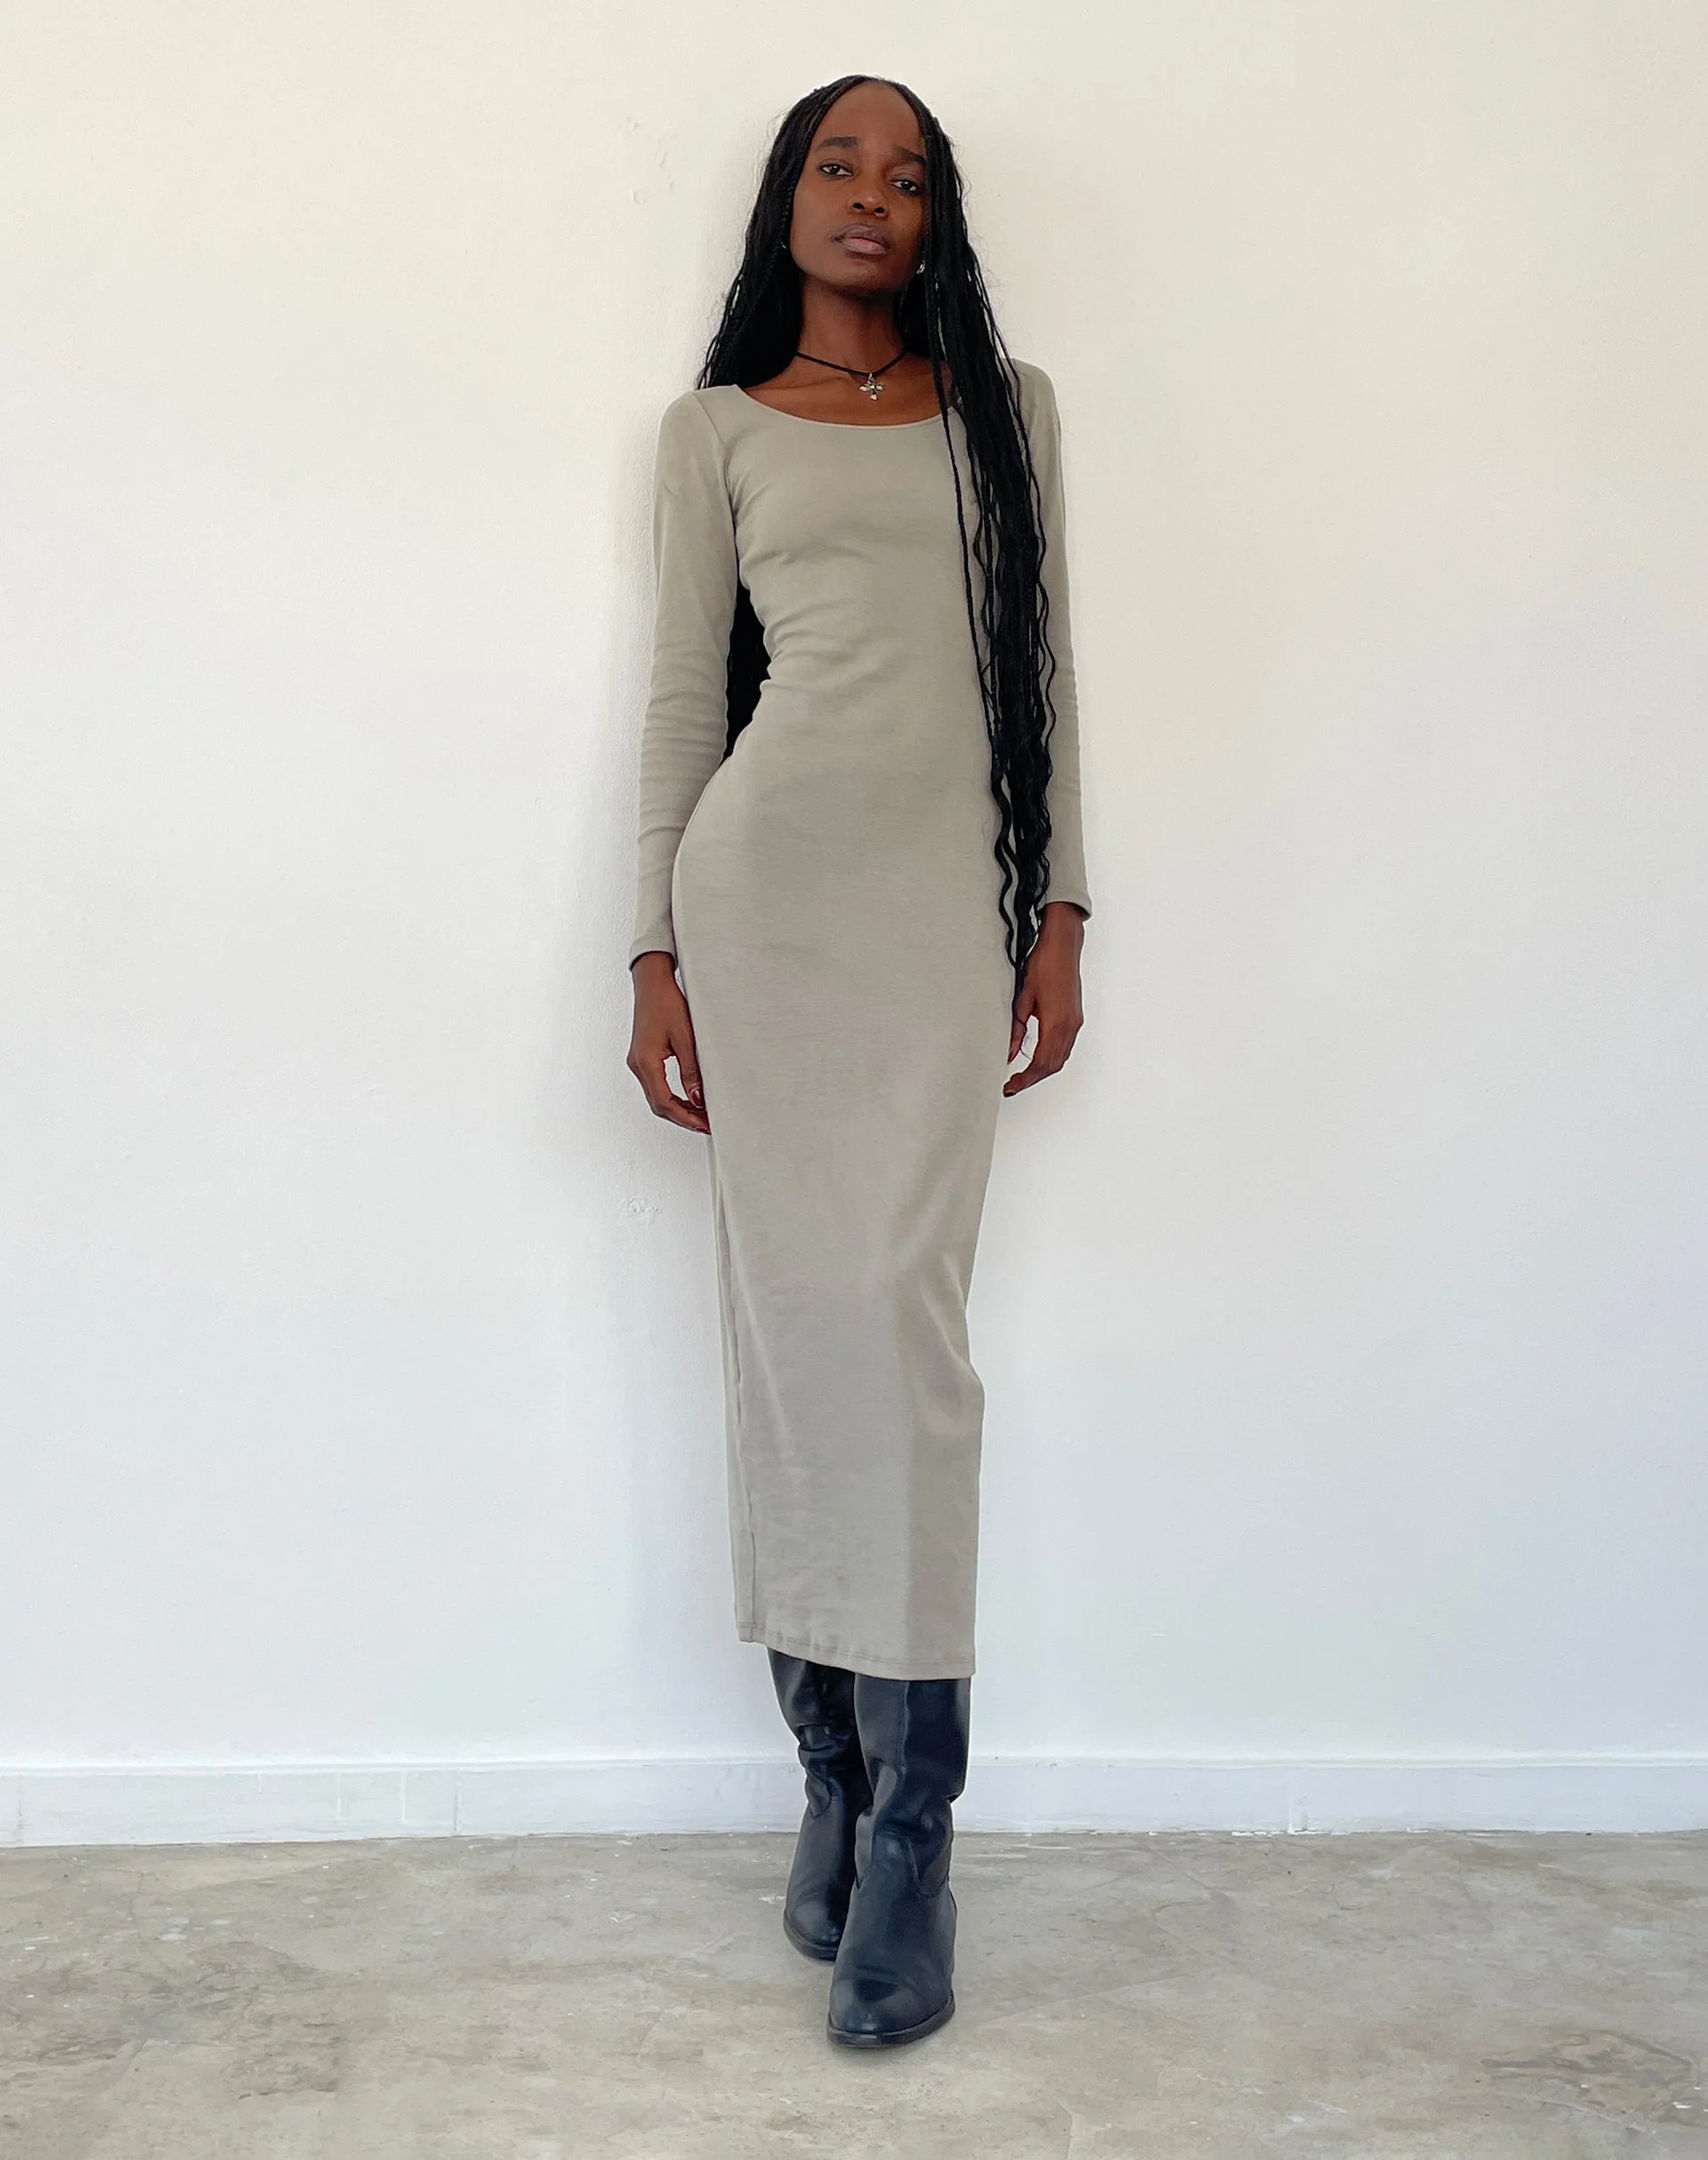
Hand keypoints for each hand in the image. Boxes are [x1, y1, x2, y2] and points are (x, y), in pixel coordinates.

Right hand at [627, 951, 710, 1134]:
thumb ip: (691, 1071)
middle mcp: (637, 1065)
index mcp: (646, 1062)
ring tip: (700, 1115)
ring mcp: (638, 1063)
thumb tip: (698, 1099)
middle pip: (658, 1105)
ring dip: (677, 1109)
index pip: (664, 1102)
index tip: (704, 1124)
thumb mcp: (685, 1038)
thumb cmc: (667, 1003)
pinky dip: (672, 1097)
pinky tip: (688, 1098)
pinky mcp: (642, 1058)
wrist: (652, 983)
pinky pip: (656, 1086)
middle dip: (682, 1117)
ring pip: (656, 1097)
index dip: (686, 1117)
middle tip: (706, 1124)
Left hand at [1003, 902, 1085, 1096]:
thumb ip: (1016, 1029)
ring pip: (1060, 1058)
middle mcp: (1070, 1026)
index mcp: (1056, 1023)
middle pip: (1053, 1065)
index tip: (1011, 1086)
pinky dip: (1050, 1057)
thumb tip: (1009, 1052)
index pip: (1041, 1064)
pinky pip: (1064, 1046)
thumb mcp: (1023, 998)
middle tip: (1013, 1085)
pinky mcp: (1075, 1017)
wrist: (1063, 945)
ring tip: (1022, 1075)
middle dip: (1032, 1079)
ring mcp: (1075, 1022)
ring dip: (1042, 1070)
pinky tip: (1037, 1058)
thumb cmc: (1044, 964)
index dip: (1025, 1079)